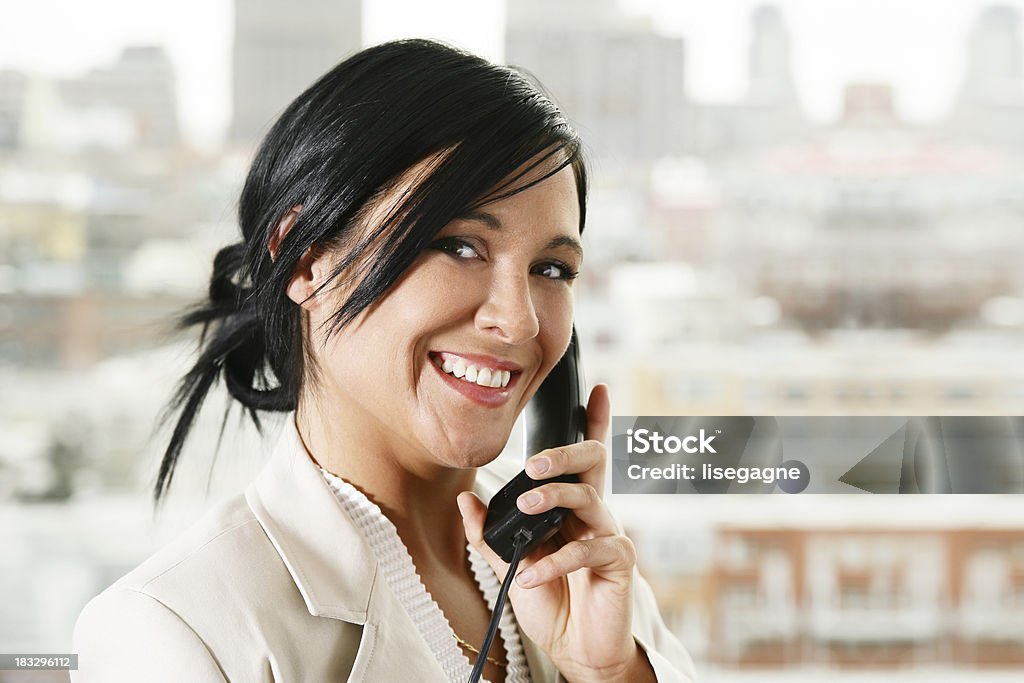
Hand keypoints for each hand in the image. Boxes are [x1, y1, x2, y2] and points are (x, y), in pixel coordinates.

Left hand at [458, 384, 653, 681]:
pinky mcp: (619, 562)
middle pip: (592, 464)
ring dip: (552, 499)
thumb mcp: (511, 565)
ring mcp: (609, 535)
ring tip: (525, 511)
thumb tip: (466, 498)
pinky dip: (555, 562)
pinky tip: (532, 577)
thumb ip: (490, 533)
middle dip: (562, 455)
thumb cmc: (551, 603)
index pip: (586, 459)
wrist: (576, 650)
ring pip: (589, 498)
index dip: (595, 421)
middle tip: (532, 465)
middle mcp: (595, 514)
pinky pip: (589, 548)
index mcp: (572, 508)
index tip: (597, 388)